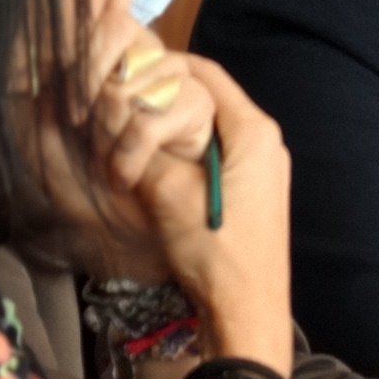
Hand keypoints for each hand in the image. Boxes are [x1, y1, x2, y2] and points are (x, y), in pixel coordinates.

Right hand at [125, 56, 292, 368]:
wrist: (248, 313)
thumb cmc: (217, 254)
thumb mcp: (169, 195)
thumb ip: (143, 152)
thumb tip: (112, 118)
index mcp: (255, 132)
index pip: (206, 71)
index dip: (163, 65)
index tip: (126, 72)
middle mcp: (265, 142)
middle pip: (207, 97)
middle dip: (163, 96)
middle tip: (121, 103)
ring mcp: (260, 168)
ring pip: (206, 127)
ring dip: (169, 127)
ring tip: (130, 133)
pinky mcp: (251, 192)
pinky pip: (211, 153)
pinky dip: (181, 151)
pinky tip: (152, 165)